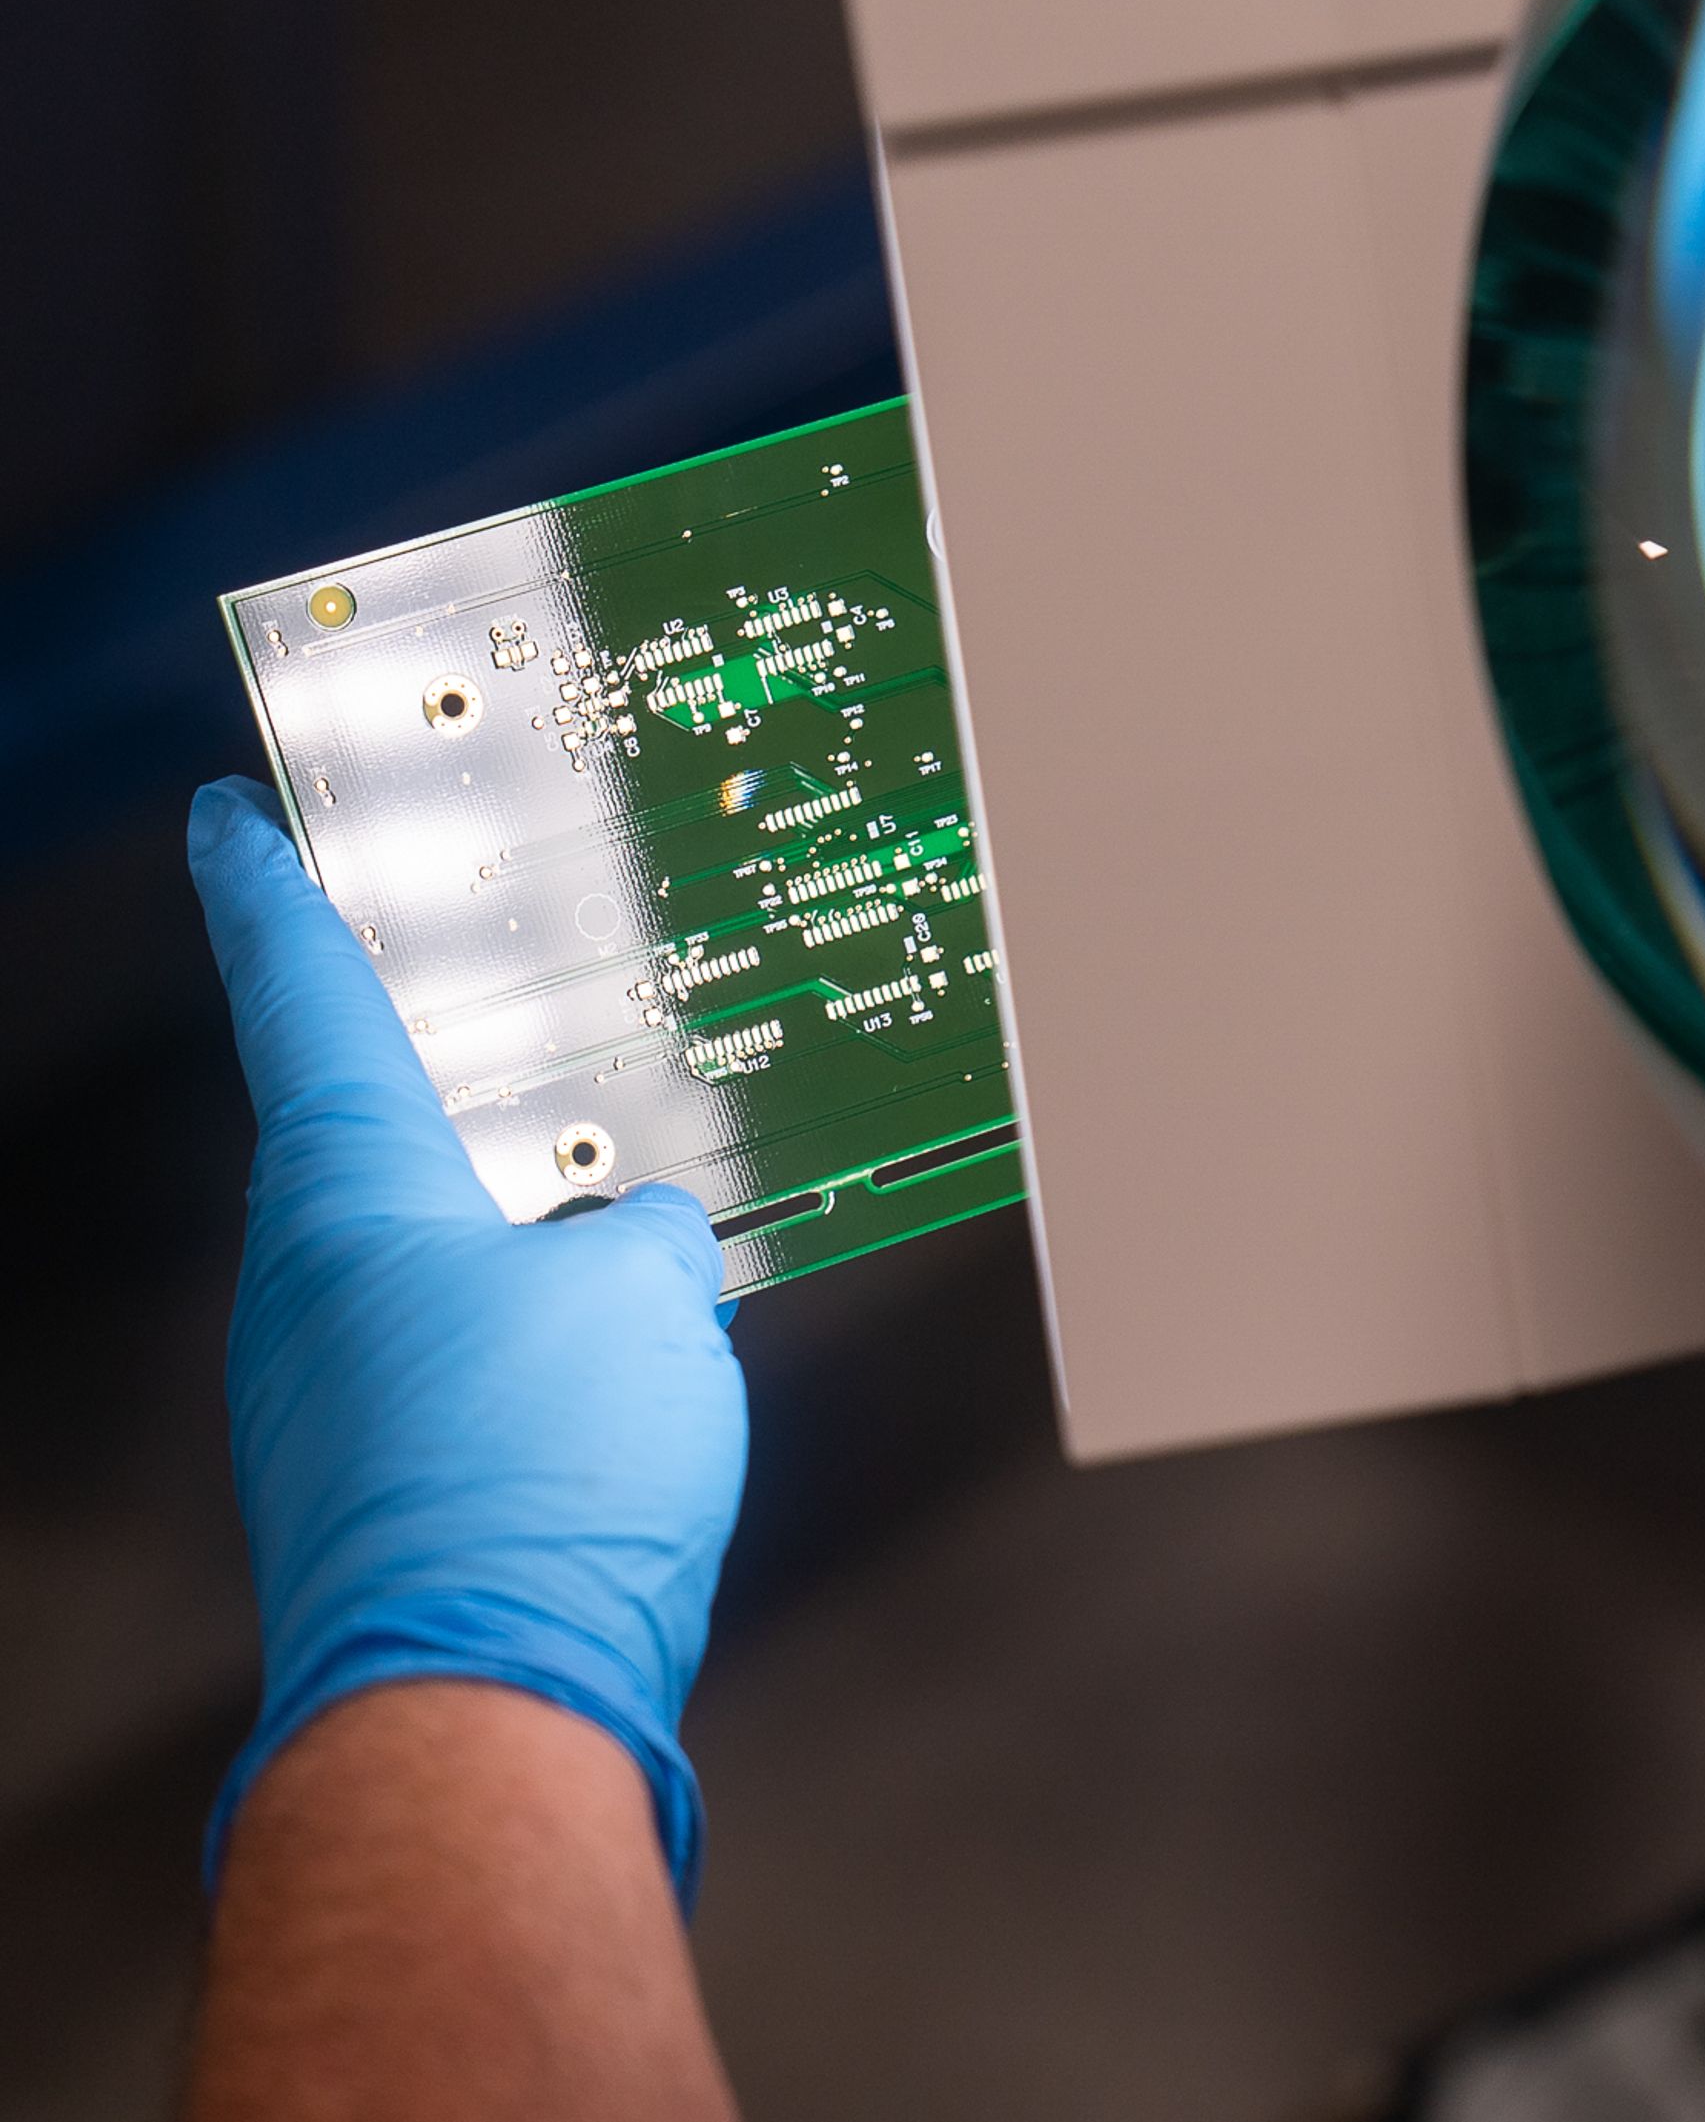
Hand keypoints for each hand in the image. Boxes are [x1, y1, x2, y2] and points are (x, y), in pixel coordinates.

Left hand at [189, 777, 745, 1909]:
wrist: (485, 1704)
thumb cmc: (539, 1478)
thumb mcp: (651, 1300)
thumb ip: (651, 1238)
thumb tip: (645, 1247)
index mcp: (348, 1192)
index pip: (296, 996)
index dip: (269, 894)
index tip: (230, 822)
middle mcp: (306, 1284)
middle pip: (368, 1139)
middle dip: (441, 1088)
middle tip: (500, 1017)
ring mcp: (326, 1394)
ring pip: (424, 1264)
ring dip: (507, 1236)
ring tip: (619, 1217)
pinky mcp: (374, 1488)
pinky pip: (453, 1371)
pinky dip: (523, 1349)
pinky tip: (611, 1368)